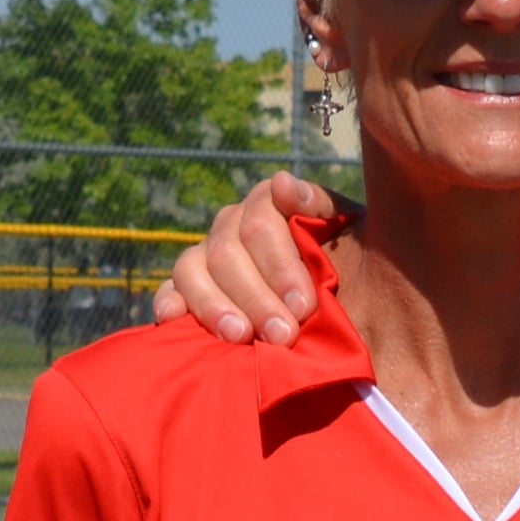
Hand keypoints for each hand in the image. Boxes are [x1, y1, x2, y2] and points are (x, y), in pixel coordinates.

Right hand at [152, 174, 342, 341]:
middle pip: (226, 253)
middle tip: (283, 336)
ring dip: (214, 305)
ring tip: (239, 337)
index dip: (280, 266)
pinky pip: (168, 291)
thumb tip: (281, 183)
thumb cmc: (349, 265)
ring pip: (192, 270)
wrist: (351, 302)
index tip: (304, 306)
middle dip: (256, 298)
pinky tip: (175, 321)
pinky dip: (169, 304)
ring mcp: (204, 256)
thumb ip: (319, 205)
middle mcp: (230, 225)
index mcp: (267, 205)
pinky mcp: (186, 289)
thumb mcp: (348, 231)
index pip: (260, 225)